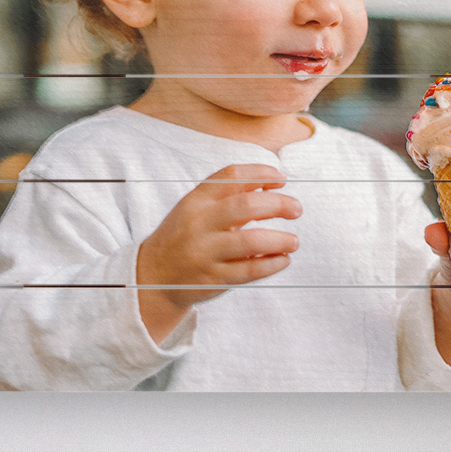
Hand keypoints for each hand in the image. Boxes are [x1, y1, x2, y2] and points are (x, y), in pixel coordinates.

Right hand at [137, 164, 300, 343]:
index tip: (282, 178)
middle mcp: (200, 224)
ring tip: (293, 241)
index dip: (262, 173)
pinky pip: (250, 271)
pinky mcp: (214, 278)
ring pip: (251, 242)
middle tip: (296, 209)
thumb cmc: (184, 236)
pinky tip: (283, 259)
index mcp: (196, 200)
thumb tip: (273, 184)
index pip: (232, 176)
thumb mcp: (195, 208)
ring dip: (280, 239)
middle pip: (246, 206)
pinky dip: (272, 264)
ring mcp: (206, 253)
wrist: (154, 275)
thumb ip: (227, 195)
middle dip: (279, 205)